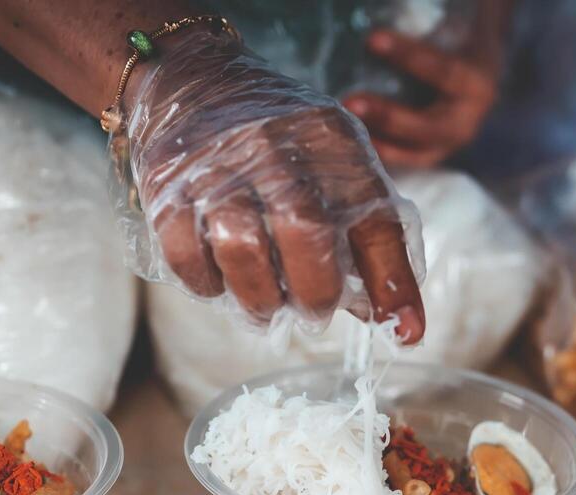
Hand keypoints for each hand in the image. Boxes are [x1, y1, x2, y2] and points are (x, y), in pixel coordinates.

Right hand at [122, 28, 424, 339]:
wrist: (195, 82)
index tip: (405, 332)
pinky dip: (207, 284)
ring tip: (265, 311)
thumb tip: (390, 317)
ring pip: (241, 247)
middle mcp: (279, 149)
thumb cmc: (280, 144)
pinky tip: (220, 282)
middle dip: (315, 292)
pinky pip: (186, 252)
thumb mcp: (335, 165)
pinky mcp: (170, 183)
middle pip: (306, 233)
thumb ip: (363, 234)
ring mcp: (219, 164)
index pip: (376, 220)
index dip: (392, 281)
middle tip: (312, 313)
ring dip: (259, 298)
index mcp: (335, 146)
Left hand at [342, 23, 505, 168]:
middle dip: (388, 115)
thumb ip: (431, 17)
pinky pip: (407, 160)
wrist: (476, 77)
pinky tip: (353, 144)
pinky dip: (381, 153)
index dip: (409, 56)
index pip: (444, 70)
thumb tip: (396, 5)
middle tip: (349, 102)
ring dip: (379, 139)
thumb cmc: (458, 43)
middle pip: (429, 125)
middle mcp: (469, 119)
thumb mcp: (453, 30)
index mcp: (477, 82)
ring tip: (344, 128)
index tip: (372, 40)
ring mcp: (452, 142)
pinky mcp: (434, 153)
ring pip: (417, 150)